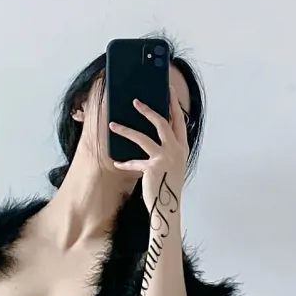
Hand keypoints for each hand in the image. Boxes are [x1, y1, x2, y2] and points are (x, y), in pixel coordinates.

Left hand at [108, 79, 188, 217]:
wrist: (167, 206)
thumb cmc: (167, 183)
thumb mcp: (172, 162)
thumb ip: (166, 147)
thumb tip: (154, 131)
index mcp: (182, 146)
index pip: (179, 120)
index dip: (174, 104)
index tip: (169, 90)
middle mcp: (176, 150)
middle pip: (162, 123)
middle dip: (147, 110)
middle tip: (135, 101)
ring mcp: (165, 158)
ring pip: (143, 138)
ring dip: (126, 130)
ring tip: (112, 125)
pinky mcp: (152, 167)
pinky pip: (134, 161)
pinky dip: (125, 162)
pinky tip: (116, 162)